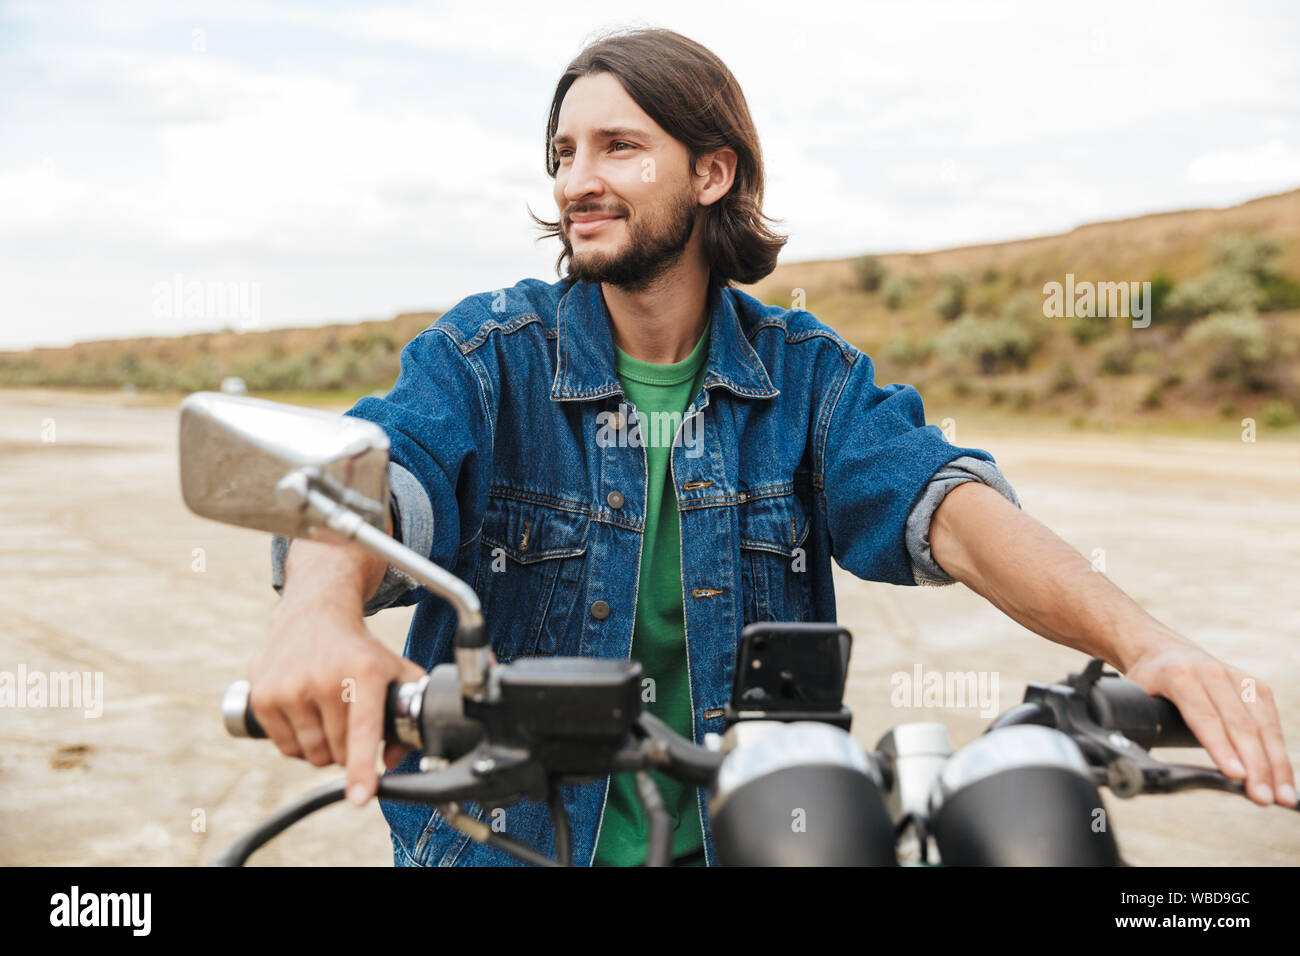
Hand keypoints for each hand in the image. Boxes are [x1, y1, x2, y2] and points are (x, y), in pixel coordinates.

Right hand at [250, 592, 427, 806]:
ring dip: (322, 749)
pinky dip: (298, 743)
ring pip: (310, 754)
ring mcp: (289, 688)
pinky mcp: (262, 695)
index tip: (361, 796)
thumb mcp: (395, 669)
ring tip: (329, 718)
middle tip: (350, 724)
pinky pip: (285, 747)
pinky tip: (306, 716)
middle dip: (347, 751)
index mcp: (363, 673)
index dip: (362, 768)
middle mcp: (324, 679)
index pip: (362, 731)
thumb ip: (409, 712)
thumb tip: (395, 759)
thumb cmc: (360, 650)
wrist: (314, 613)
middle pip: (337, 752)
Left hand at [1124, 636, 1296, 807]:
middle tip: (1261, 798)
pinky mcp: (1255, 686)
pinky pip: (1271, 721)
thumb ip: (1133, 722)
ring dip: (1275, 764)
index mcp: (1180, 675)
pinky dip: (1279, 751)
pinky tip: (1284, 777)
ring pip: (1262, 725)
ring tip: (1282, 797)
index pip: (1204, 716)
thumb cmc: (1147, 680)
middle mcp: (1213, 673)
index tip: (1235, 775)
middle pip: (1239, 724)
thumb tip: (1130, 759)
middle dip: (1255, 765)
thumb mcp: (1132, 696)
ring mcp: (1238, 678)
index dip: (1221, 747)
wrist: (1161, 648)